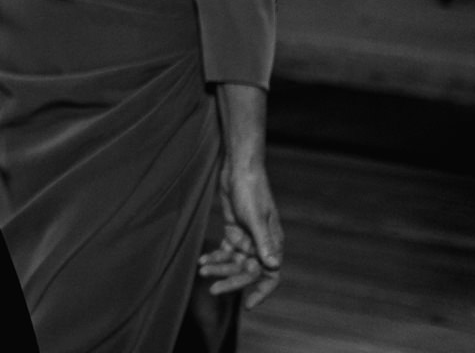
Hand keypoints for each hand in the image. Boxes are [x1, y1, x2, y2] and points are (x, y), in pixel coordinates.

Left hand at [198, 162, 281, 307]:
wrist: (239, 170)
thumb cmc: (251, 191)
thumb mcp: (256, 218)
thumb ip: (263, 242)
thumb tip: (272, 266)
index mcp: (272, 245)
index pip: (271, 275)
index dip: (261, 292)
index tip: (248, 305)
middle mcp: (260, 245)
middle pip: (247, 272)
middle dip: (231, 281)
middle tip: (213, 289)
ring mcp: (247, 239)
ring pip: (233, 262)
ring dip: (219, 268)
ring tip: (202, 271)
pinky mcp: (234, 231)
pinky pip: (225, 251)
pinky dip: (215, 256)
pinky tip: (202, 261)